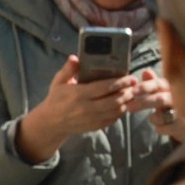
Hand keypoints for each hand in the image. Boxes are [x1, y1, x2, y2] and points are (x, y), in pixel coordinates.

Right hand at [14, 57, 128, 165]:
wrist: (51, 123)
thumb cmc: (56, 98)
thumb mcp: (58, 82)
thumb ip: (68, 69)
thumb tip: (75, 57)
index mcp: (79, 94)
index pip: (105, 87)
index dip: (120, 82)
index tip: (130, 77)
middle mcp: (87, 108)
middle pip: (115, 100)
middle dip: (127, 92)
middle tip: (134, 85)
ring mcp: (91, 119)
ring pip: (116, 111)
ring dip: (126, 102)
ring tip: (131, 93)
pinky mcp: (94, 127)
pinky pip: (112, 119)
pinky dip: (120, 112)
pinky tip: (122, 104)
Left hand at [121, 71, 184, 140]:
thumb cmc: (176, 105)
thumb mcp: (165, 92)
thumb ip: (155, 83)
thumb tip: (146, 71)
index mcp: (175, 87)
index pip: (160, 84)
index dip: (145, 87)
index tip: (133, 91)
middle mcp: (182, 99)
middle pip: (160, 99)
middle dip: (143, 103)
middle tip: (129, 108)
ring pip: (160, 116)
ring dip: (154, 118)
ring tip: (155, 118)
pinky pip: (163, 129)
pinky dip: (160, 128)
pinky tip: (165, 126)